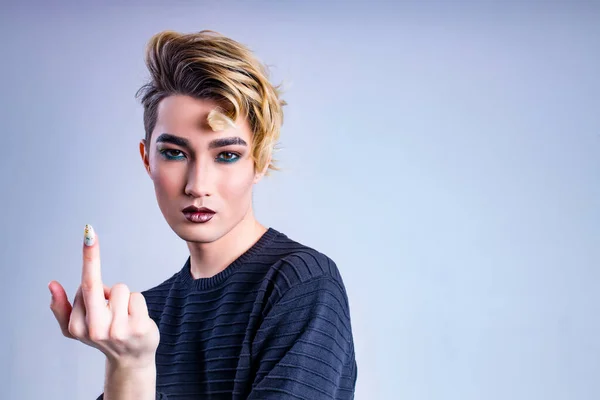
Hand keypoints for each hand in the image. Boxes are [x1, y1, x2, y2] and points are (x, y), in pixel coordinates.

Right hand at [49, 224, 159, 369]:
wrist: (131, 359)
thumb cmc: (103, 335)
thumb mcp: (77, 328)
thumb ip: (61, 308)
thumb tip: (51, 285)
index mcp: (77, 327)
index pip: (83, 286)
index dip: (89, 258)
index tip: (88, 234)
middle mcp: (95, 329)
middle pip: (95, 285)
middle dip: (91, 258)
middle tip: (90, 234)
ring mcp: (118, 330)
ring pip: (121, 289)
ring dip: (123, 296)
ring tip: (123, 313)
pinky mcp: (139, 327)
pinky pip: (137, 296)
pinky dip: (137, 303)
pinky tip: (136, 318)